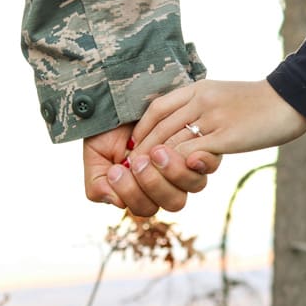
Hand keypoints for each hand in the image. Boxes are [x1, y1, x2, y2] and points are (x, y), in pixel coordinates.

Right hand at [83, 123, 220, 215]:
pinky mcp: (202, 147)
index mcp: (144, 191)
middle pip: (174, 202)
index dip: (133, 193)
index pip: (145, 207)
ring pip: (194, 185)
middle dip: (154, 183)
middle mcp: (169, 183)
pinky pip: (208, 164)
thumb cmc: (108, 130)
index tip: (118, 169)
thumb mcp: (96, 157)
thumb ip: (98, 184)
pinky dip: (200, 161)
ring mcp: (188, 167)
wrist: (125, 97)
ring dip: (174, 171)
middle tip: (138, 161)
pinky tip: (189, 154)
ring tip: (158, 151)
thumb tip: (115, 202)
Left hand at [130, 80, 305, 158]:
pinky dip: (176, 164)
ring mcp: (213, 117)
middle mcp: (201, 100)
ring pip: (171, 140)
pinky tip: (170, 175)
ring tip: (144, 175)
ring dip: (154, 160)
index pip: (158, 107)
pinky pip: (192, 151)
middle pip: (159, 126)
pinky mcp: (226, 135)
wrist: (290, 99)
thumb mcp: (224, 96)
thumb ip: (202, 108)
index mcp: (199, 88)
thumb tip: (186, 128)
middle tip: (131, 167)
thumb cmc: (259, 103)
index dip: (141, 128)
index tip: (133, 145)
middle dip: (142, 149)